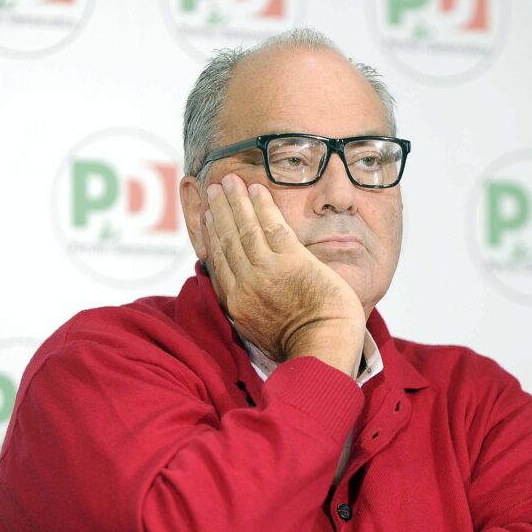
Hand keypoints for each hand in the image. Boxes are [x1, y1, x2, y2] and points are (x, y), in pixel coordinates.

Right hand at [203, 173, 364, 376]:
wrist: (323, 349)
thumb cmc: (303, 347)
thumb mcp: (262, 336)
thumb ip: (251, 313)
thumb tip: (247, 303)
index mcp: (237, 306)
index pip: (219, 264)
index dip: (212, 237)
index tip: (208, 219)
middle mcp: (246, 286)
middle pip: (227, 241)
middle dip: (219, 212)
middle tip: (213, 191)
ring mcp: (267, 271)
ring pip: (245, 229)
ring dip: (236, 202)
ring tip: (229, 182)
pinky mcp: (291, 261)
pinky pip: (272, 226)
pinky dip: (262, 206)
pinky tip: (256, 191)